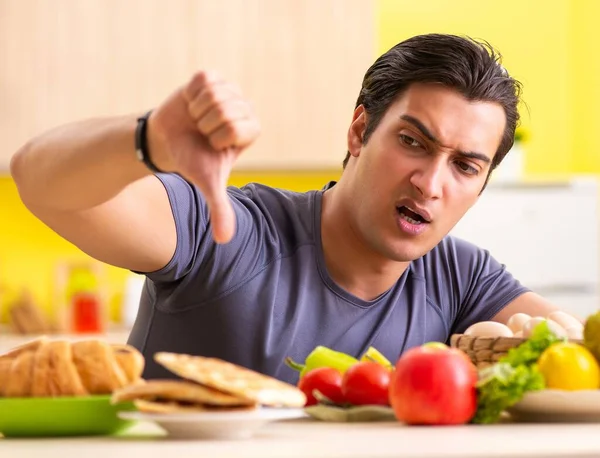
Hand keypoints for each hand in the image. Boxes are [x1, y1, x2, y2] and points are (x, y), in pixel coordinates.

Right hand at [147, 71, 259, 243]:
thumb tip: (224, 240)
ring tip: (197, 120)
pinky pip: (203, 80)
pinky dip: (191, 95)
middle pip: (226, 109)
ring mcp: (228, 89)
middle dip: (206, 124)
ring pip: (215, 94)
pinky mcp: (210, 77)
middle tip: (202, 133)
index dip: (218, 137)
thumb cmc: (193, 161)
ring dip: (198, 110)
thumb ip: (220, 208)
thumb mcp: (207, 184)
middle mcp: (244, 107)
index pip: (237, 127)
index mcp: (251, 129)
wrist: (169, 142)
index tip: (212, 145)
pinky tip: (192, 106)